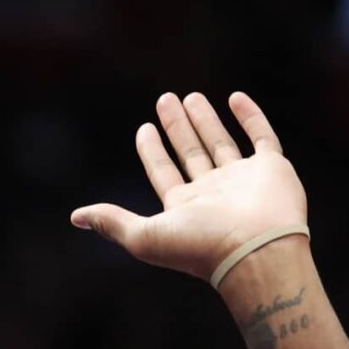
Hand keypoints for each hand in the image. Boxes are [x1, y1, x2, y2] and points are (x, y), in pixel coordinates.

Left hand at [70, 92, 305, 284]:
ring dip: (206, 121)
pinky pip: (262, 137)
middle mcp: (213, 193)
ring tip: (191, 97)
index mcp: (184, 208)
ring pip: (220, 143)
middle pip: (190, 153)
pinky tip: (235, 98)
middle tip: (165, 99)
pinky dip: (250, 117)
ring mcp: (243, 180)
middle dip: (176, 127)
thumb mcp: (144, 236)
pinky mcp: (272, 169)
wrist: (256, 251)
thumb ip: (111, 222)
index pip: (163, 172)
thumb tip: (75, 217)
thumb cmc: (199, 247)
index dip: (152, 150)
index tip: (143, 128)